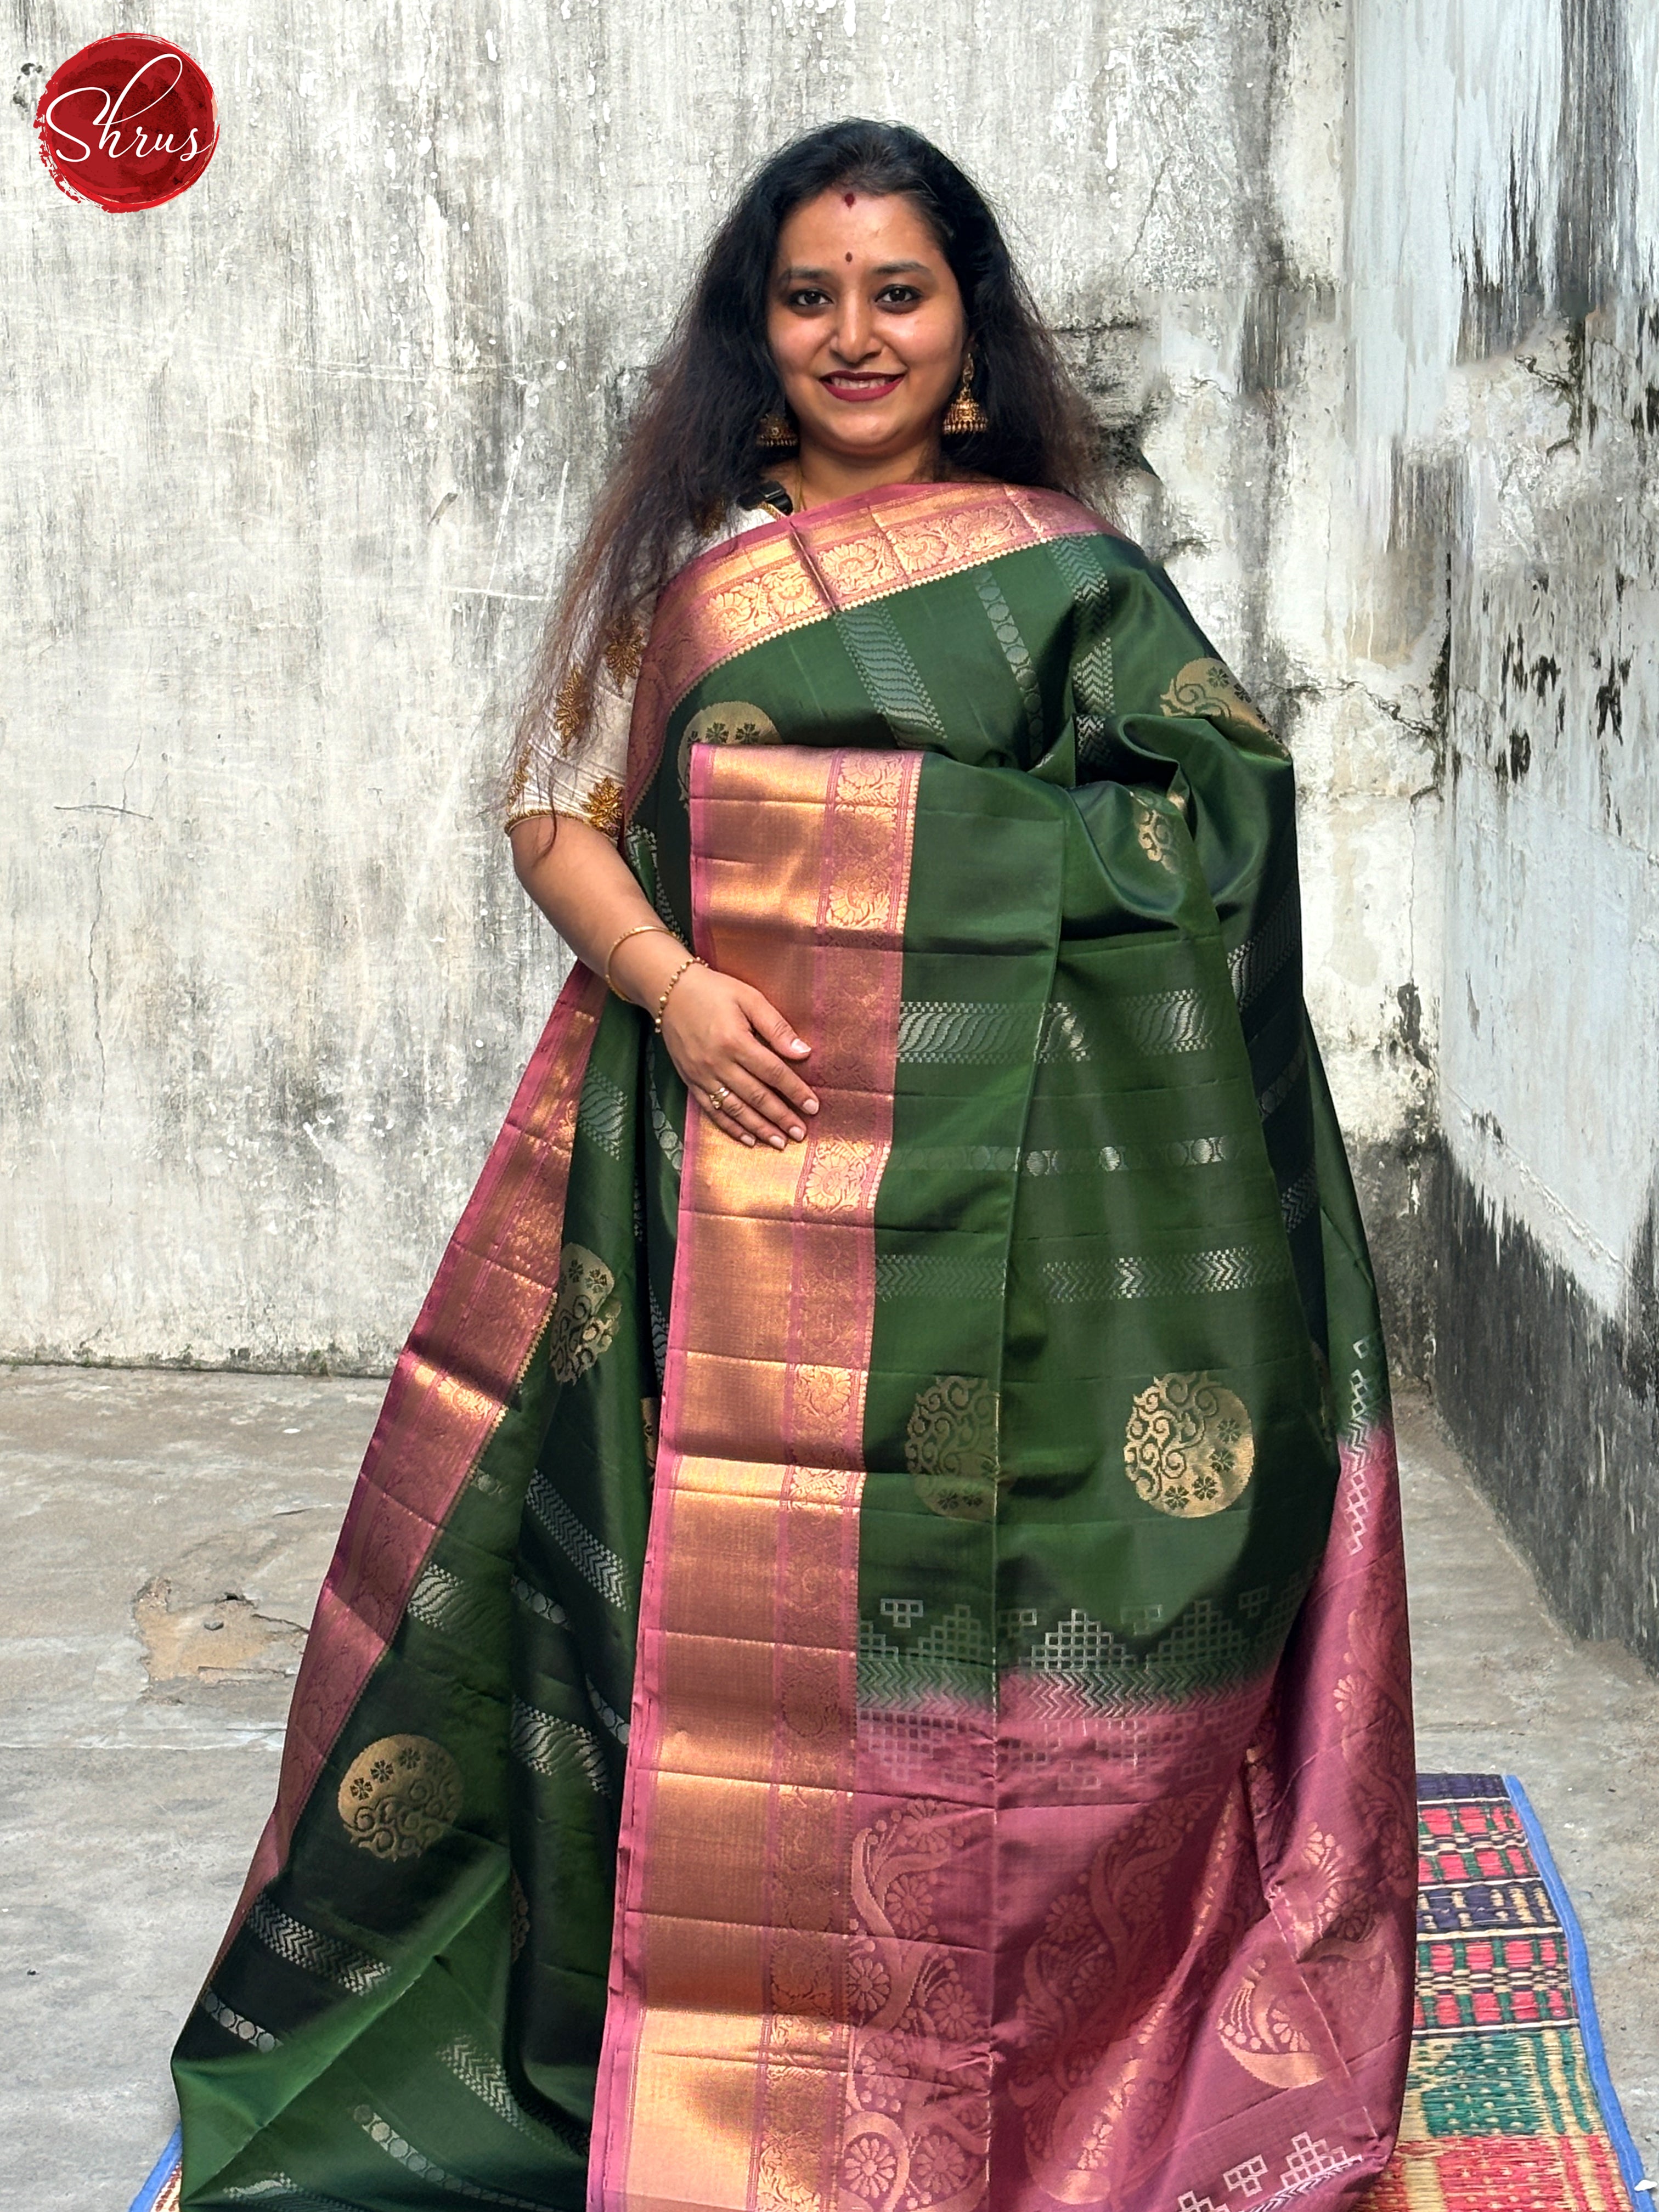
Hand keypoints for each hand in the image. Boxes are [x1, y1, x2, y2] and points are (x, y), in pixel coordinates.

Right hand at [659, 965, 816, 1148]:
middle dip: (781, 1117)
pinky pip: (712, 1110)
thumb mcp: (749, 998)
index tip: (813, 1107)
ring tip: (779, 1142)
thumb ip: (776, 1027)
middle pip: (756, 1096)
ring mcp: (702, 1075)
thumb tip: (803, 1053)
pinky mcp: (690, 1081)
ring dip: (759, 1128)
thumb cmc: (715, 991)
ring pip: (735, 1109)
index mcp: (735, 1041)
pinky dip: (731, 1127)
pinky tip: (747, 1139)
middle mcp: (718, 1063)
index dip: (795, 1091)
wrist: (669, 992)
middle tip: (800, 1133)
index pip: (773, 1072)